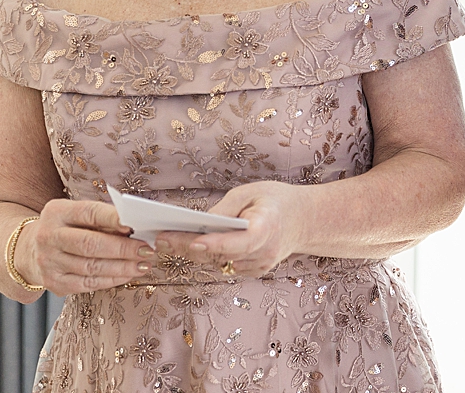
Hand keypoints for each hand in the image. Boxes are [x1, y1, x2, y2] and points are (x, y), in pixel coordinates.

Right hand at [20, 198, 151, 294]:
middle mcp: (48, 237)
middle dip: (123, 248)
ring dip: (122, 267)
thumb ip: (102, 218)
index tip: (135, 224)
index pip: (89, 213)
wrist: (30, 250)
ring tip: (144, 264)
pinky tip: (128, 274)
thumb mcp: (76, 214)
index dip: (113, 219)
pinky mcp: (54, 283)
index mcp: (56, 212)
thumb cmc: (66, 228)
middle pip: (90, 244)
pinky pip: (88, 284)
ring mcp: (49, 262)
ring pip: (91, 267)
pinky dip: (112, 280)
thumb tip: (136, 226)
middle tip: (147, 250)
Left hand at [161, 181, 301, 275]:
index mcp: (269, 226)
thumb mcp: (252, 192)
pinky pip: (225, 266)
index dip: (217, 244)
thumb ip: (227, 208)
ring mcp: (261, 265)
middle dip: (189, 247)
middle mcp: (266, 251)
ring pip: (219, 263)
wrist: (303, 221)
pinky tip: (193, 245)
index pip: (241, 241)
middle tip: (161, 238)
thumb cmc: (275, 201)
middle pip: (222, 254)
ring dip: (195, 253)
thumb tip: (200, 223)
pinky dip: (210, 256)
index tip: (194, 241)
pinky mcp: (255, 272)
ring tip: (169, 239)